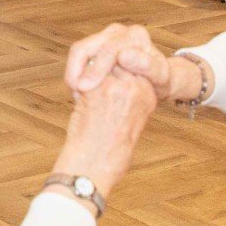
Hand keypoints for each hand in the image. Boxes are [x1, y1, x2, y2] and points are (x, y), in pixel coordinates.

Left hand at [52, 69, 157, 190]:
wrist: (93, 165)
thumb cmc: (109, 149)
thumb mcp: (132, 120)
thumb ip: (129, 97)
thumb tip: (115, 77)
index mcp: (148, 95)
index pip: (132, 65)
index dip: (115, 73)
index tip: (108, 90)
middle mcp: (137, 88)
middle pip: (115, 60)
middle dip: (101, 71)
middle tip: (93, 93)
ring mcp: (117, 86)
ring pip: (98, 65)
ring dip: (88, 77)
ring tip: (86, 100)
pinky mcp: (96, 89)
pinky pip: (83, 75)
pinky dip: (76, 87)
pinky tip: (79, 104)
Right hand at [64, 23, 156, 95]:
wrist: (156, 78)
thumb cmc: (160, 79)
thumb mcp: (160, 76)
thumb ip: (146, 66)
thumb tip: (124, 56)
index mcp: (135, 35)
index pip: (109, 50)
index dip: (94, 70)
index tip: (85, 89)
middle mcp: (119, 31)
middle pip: (88, 46)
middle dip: (78, 71)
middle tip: (75, 93)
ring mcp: (106, 35)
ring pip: (78, 50)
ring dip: (73, 72)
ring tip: (75, 94)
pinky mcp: (96, 44)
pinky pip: (78, 55)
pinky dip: (75, 72)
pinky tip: (77, 90)